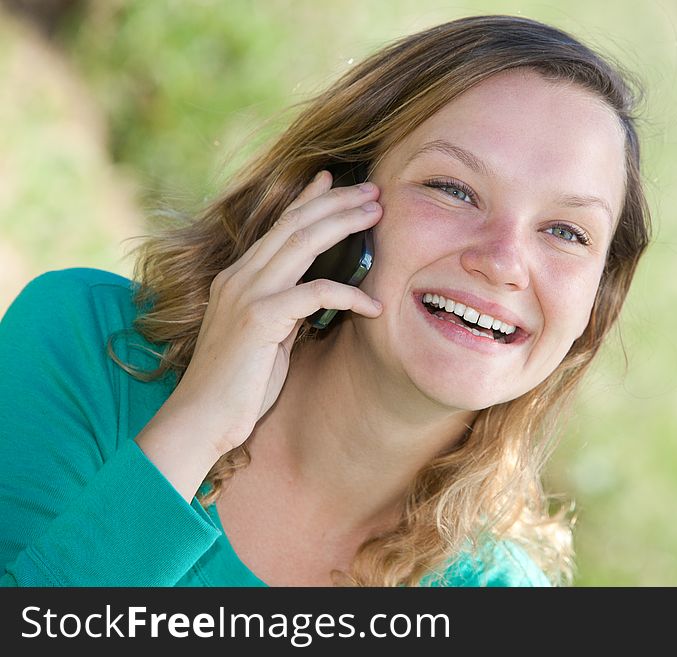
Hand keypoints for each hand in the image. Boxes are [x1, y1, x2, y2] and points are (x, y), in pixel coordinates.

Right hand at [162, 171, 382, 456]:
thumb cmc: (238, 386)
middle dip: (335, 202)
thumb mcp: (265, 337)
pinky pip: (315, 293)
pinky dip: (349, 295)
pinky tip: (375, 305)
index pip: (278, 227)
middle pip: (294, 225)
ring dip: (343, 224)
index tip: (333, 180)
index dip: (307, 200)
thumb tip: (315, 296)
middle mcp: (238, 277)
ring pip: (302, 243)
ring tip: (376, 214)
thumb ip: (284, 309)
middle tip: (372, 190)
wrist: (201, 419)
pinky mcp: (259, 318)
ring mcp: (246, 294)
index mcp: (237, 278)